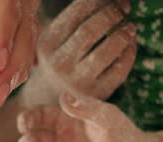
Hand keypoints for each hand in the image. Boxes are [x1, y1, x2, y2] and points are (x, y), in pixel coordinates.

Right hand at [20, 0, 134, 106]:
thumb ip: (71, 22)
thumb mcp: (52, 41)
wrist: (46, 99)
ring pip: (106, 51)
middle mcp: (58, 65)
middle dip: (111, 15)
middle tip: (122, 9)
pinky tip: (129, 46)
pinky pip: (118, 70)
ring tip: (129, 28)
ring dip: (123, 35)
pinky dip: (129, 54)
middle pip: (90, 31)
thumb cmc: (54, 62)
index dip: (96, 2)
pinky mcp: (93, 95)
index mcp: (46, 46)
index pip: (74, 16)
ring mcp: (76, 82)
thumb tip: (106, 2)